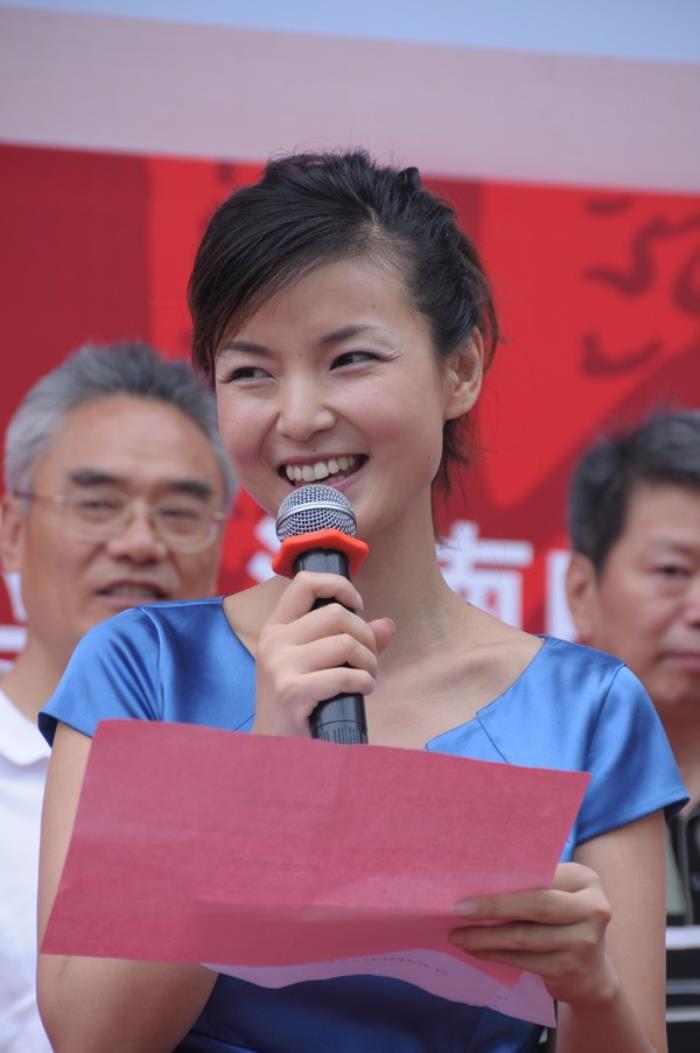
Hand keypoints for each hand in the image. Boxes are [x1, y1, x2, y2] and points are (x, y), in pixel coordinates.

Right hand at [253, 571, 394, 736]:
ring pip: (345, 644)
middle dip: (366, 636)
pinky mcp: (291, 691)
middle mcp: (274, 642)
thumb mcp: (317, 666)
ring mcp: (280, 666)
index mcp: (276, 629)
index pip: (305, 582)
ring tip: (368, 678)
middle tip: (370, 660)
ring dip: (369, 663)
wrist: (275, 750)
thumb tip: (387, 625)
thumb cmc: (301, 705)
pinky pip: (344, 675)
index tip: (357, 605)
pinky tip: (363, 691)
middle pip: (337, 615)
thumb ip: (350, 642)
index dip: (338, 585)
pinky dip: (363, 682)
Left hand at [449, 862, 617, 1006]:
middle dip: (493, 907)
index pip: (542, 874)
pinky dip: (495, 955)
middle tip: (457, 909)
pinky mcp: (570, 970)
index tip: (468, 877)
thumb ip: (532, 884)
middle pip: (537, 905)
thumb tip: (477, 879)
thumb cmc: (562, 921)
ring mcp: (584, 942)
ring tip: (457, 935)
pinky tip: (475, 950)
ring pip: (525, 937)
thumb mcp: (559, 894)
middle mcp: (593, 909)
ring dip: (485, 937)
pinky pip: (523, 960)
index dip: (506, 879)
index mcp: (586, 879)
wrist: (592, 974)